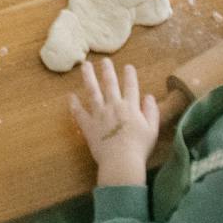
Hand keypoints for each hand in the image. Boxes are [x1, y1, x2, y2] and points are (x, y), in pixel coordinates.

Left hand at [67, 58, 158, 186]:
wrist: (121, 162)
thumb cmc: (139, 148)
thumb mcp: (152, 129)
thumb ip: (151, 111)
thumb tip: (149, 96)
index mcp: (130, 107)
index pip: (131, 86)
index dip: (130, 75)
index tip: (128, 66)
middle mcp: (113, 106)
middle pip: (110, 84)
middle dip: (107, 70)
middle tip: (104, 60)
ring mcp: (99, 115)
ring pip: (92, 92)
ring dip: (88, 77)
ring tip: (85, 66)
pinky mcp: (88, 126)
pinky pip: (79, 113)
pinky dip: (74, 104)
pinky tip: (70, 96)